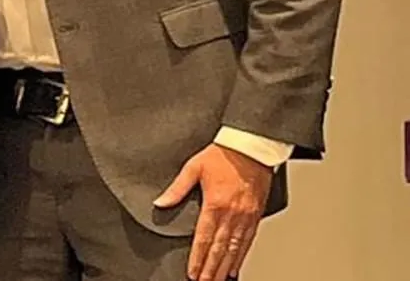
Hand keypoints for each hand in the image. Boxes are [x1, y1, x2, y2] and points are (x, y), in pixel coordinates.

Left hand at [154, 143, 272, 280]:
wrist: (251, 148)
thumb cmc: (223, 154)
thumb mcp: (193, 167)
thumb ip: (177, 188)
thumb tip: (161, 202)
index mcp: (215, 204)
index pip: (203, 238)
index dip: (197, 258)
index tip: (192, 272)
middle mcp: (232, 214)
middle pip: (219, 249)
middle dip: (210, 269)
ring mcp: (246, 217)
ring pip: (234, 249)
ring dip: (224, 267)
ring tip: (217, 280)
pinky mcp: (256, 215)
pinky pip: (248, 241)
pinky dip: (241, 256)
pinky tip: (235, 265)